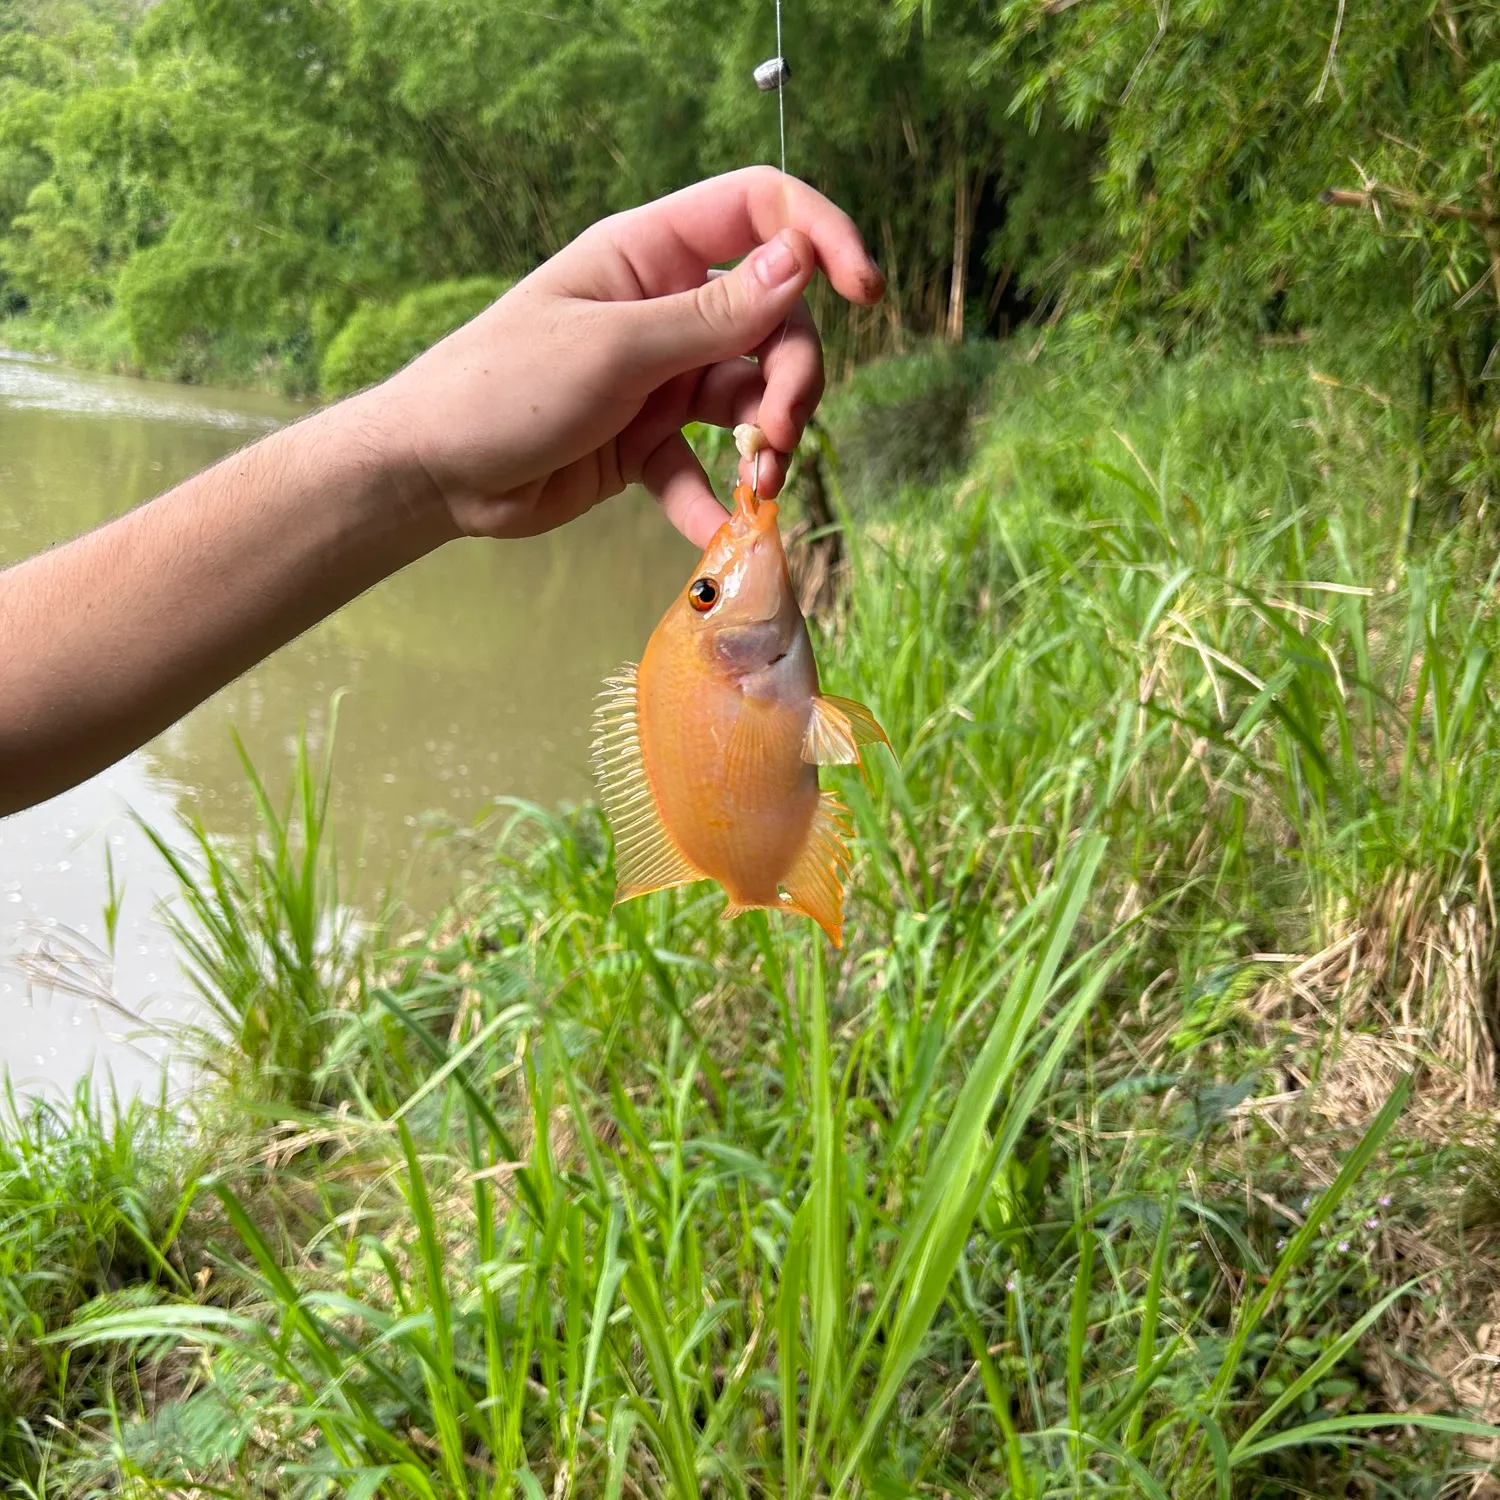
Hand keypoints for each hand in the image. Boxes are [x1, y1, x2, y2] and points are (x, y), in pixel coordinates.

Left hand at [368, 167, 885, 548]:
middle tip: (778, 433)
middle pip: (773, 321)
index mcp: (651, 253)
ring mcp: (660, 377)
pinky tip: (716, 535)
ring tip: (758, 485)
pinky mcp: (648, 442)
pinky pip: (703, 467)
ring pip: (749, 397)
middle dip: (792, 376)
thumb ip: (712, 317)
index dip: (820, 238)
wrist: (435, 474)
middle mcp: (665, 307)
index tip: (865, 291)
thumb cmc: (503, 387)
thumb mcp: (615, 348)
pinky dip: (714, 499)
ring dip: (765, 440)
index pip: (759, 212)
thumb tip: (801, 264)